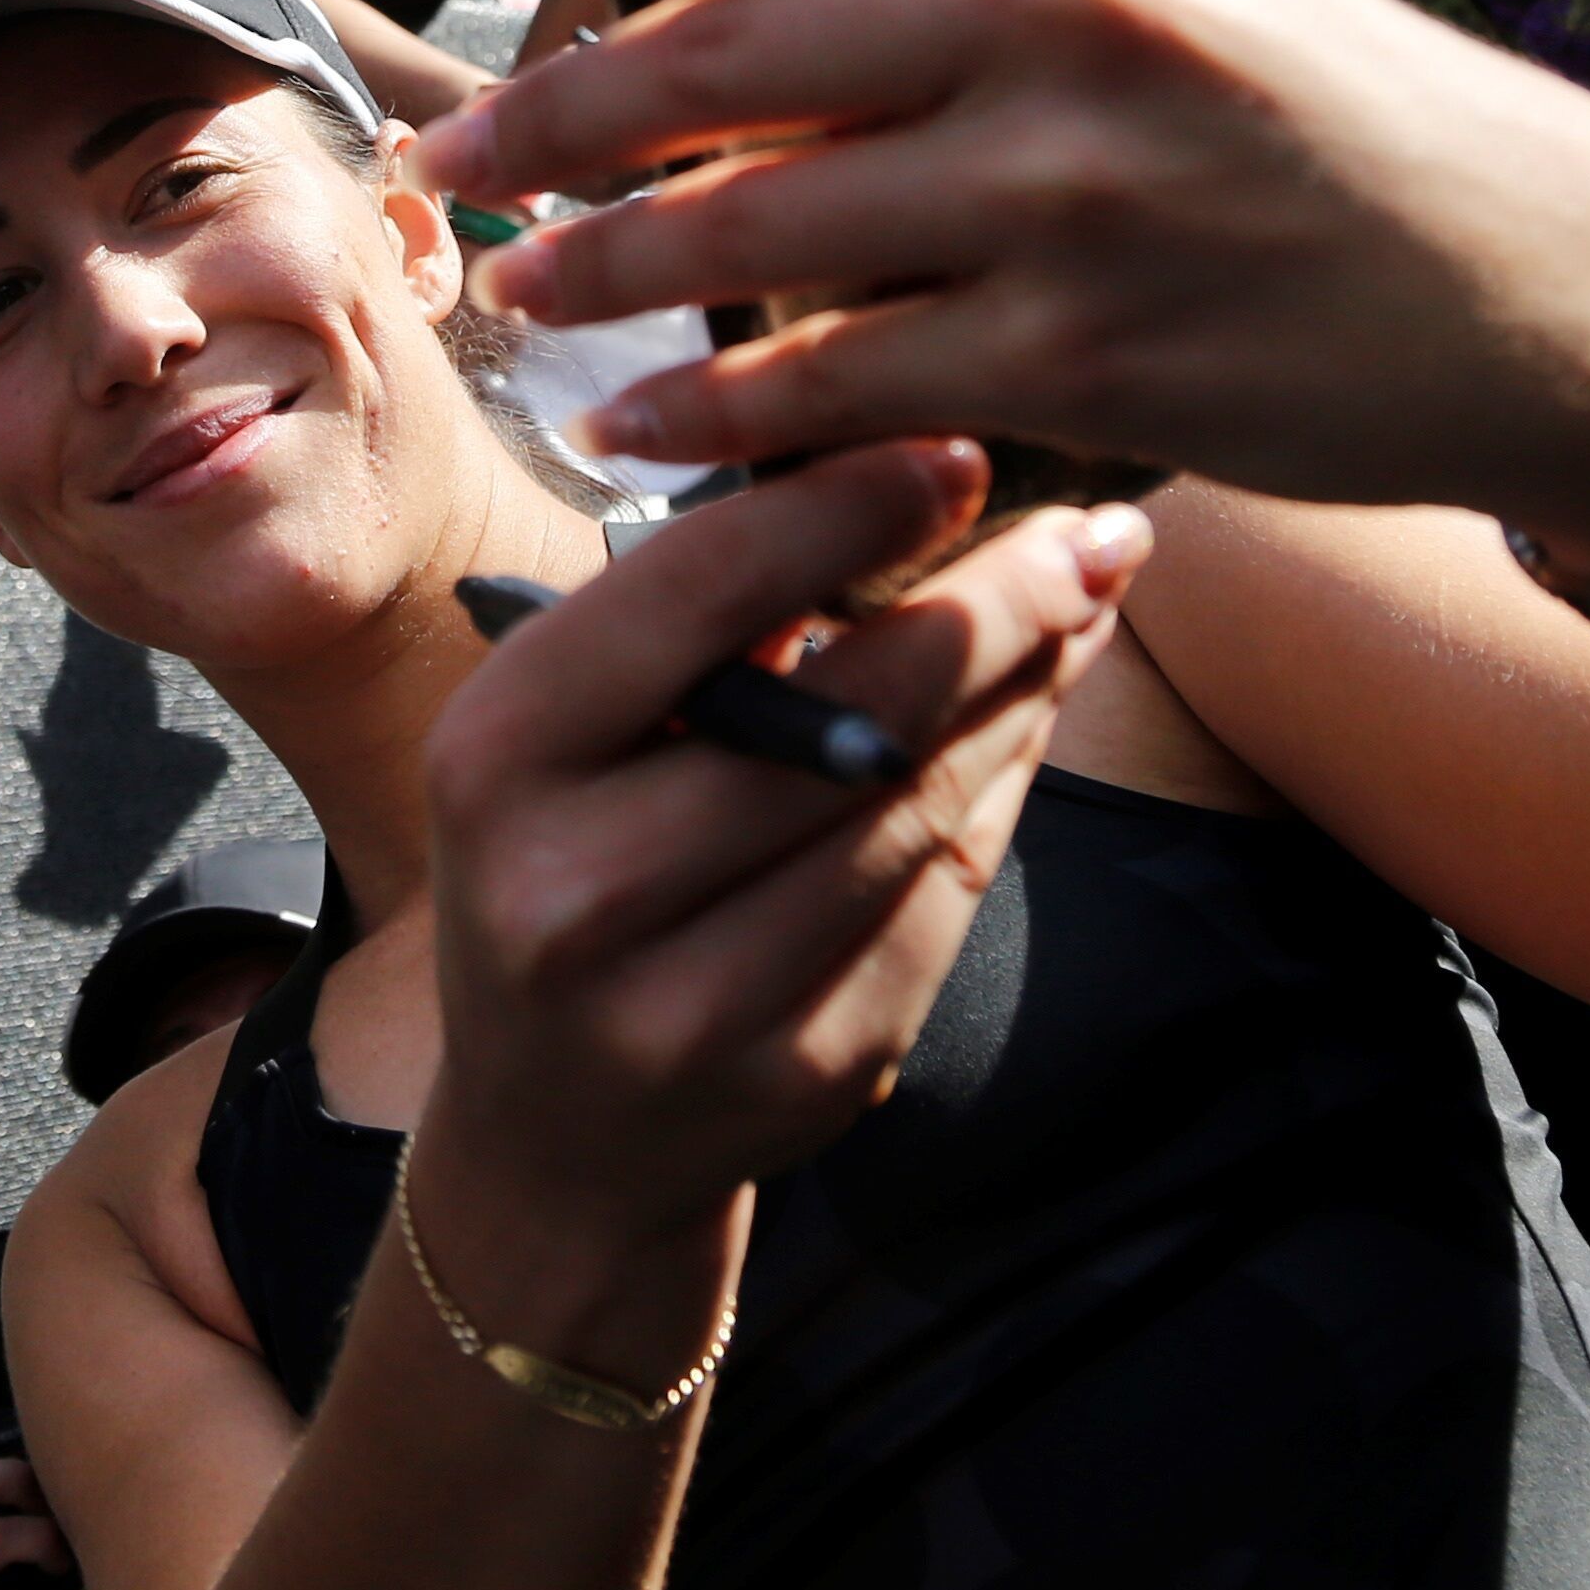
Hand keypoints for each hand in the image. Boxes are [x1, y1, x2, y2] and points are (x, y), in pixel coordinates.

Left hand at [383, 0, 1589, 578]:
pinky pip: (839, 381)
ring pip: (749, 228)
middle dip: (539, 119)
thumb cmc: (1311, 97)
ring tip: (518, 291)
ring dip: (599, 274)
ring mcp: (1074, 180)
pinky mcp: (1092, 343)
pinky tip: (639, 424)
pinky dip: (715, 409)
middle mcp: (1053, 2)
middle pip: (704, 53)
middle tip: (444, 164)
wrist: (1531, 275)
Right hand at [411, 445, 1138, 1256]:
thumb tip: (901, 479)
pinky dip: (1001, 791)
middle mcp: (578, 889)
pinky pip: (942, 899)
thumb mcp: (559, 737)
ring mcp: (695, 1001)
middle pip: (848, 715)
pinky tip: (1032, 720)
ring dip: (1024, 693)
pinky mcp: (806, 1071)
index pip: (697, 595)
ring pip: (916, 808)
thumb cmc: (561, 868)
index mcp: (498, 759)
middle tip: (1091, 531)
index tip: (952, 450)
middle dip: (993, 607)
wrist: (557, 1139)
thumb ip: (699, 624)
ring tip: (1083, 606)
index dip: (844, 507)